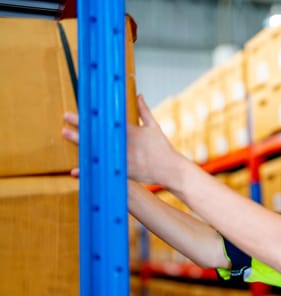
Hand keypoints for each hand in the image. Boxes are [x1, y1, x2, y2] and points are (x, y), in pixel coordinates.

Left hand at [62, 95, 178, 185]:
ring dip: (80, 144)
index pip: (107, 121)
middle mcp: (124, 145)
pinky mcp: (122, 172)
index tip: (81, 109)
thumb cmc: (163, 148)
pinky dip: (89, 170)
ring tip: (67, 135)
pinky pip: (102, 170)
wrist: (170, 169)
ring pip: (97, 151)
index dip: (93, 116)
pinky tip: (76, 170)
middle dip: (81, 128)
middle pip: (98, 135)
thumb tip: (139, 95)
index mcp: (131, 132)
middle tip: (66, 120)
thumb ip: (144, 111)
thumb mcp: (154, 128)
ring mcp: (122, 159)